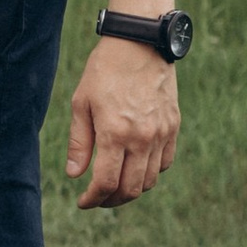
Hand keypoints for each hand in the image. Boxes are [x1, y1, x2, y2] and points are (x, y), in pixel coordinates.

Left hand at [64, 42, 179, 207]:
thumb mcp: (81, 103)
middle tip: (97, 198)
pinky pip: (165, 163)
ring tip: (115, 185)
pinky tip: (135, 167)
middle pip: (130, 189)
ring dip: (131, 190)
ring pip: (149, 180)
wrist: (140, 43)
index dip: (93, 199)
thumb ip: (79, 143)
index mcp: (115, 133)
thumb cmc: (104, 71)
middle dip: (111, 200)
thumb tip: (74, 175)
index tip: (83, 202)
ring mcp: (161, 133)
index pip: (106, 183)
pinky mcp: (173, 127)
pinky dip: (149, 173)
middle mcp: (142, 138)